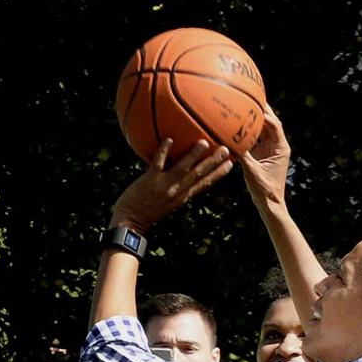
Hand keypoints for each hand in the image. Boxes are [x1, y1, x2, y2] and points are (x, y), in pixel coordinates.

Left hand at [109, 139, 232, 233]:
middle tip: (226, 149)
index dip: (219, 174)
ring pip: (183, 169)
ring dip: (194, 156)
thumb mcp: (168, 204)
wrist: (130, 222)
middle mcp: (177, 191)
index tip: (231, 164)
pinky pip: (158, 163)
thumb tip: (182, 175)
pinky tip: (169, 139)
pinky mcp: (149, 180)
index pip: (205, 184)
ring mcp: (164, 186)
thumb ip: (176, 190)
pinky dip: (164, 151)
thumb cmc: (147, 211)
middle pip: (199, 175)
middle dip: (213, 163)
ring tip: (204, 143)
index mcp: (183, 197)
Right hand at [239, 106, 289, 209]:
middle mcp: (277, 145)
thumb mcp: (252, 171)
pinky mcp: (263, 154)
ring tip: (243, 104)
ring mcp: (270, 149)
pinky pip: (256, 137)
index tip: (253, 105)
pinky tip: (237, 122)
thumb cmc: (264, 190)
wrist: (269, 204)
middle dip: (261, 109)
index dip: (264, 114)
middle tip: (251, 95)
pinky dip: (248, 130)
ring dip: (254, 118)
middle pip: (270, 122)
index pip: (274, 125)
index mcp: (281, 147)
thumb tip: (229, 141)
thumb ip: (242, 155)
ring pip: (263, 128)